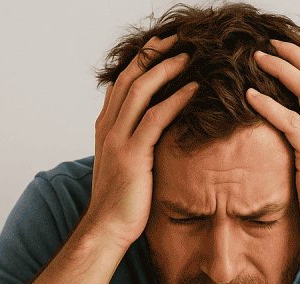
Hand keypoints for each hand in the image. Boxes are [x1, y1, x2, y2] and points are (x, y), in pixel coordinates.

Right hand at [88, 35, 198, 250]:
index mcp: (105, 127)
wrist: (106, 228)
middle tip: (179, 40)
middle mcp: (108, 128)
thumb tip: (157, 133)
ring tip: (189, 57)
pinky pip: (155, 118)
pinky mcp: (132, 155)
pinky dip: (176, 100)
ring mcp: (118, 140)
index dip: (142, 61)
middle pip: (129, 77)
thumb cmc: (121, 202)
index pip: (122, 83)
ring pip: (140, 91)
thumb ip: (135, 143)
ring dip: (166, 69)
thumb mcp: (124, 165)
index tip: (162, 46)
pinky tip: (194, 90)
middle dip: (154, 54)